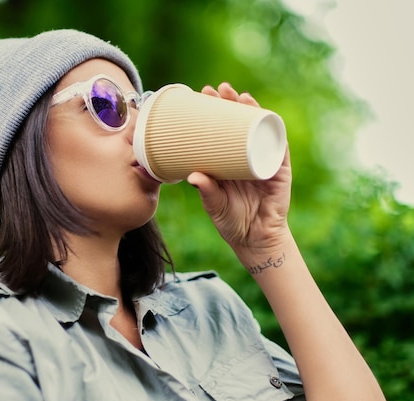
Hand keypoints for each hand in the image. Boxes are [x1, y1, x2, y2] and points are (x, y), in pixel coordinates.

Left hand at [187, 82, 291, 253]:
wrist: (254, 240)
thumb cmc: (231, 221)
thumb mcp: (214, 205)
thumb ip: (206, 191)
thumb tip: (192, 176)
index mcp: (227, 161)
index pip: (219, 129)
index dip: (213, 112)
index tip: (201, 95)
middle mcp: (245, 156)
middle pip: (239, 123)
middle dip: (230, 104)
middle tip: (218, 89)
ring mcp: (263, 160)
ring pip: (259, 129)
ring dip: (253, 110)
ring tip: (241, 96)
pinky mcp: (279, 170)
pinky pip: (278, 147)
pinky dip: (275, 131)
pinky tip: (268, 116)